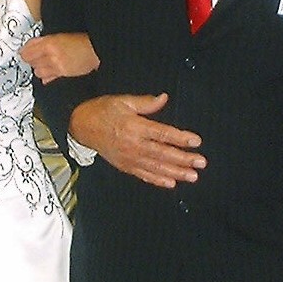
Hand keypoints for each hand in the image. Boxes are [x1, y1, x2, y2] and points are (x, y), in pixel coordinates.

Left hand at [19, 32, 99, 83]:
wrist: (95, 50)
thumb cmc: (80, 41)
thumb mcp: (60, 36)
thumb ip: (44, 41)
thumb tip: (31, 45)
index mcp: (50, 43)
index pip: (27, 50)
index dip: (25, 51)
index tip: (25, 51)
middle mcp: (52, 56)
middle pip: (30, 61)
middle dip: (32, 59)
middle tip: (35, 56)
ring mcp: (57, 67)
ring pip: (37, 71)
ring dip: (38, 68)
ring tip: (44, 63)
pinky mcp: (63, 74)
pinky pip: (46, 79)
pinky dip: (46, 76)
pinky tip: (50, 70)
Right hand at [70, 92, 206, 187]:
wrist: (81, 126)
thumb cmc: (103, 110)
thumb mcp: (123, 101)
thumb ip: (145, 102)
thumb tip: (164, 98)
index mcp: (134, 126)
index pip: (162, 134)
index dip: (180, 138)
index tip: (196, 141)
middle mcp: (133, 145)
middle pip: (163, 154)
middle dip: (183, 159)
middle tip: (201, 162)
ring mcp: (129, 158)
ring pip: (156, 167)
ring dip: (176, 172)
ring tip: (192, 176)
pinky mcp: (125, 166)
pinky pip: (143, 175)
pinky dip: (157, 180)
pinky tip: (171, 183)